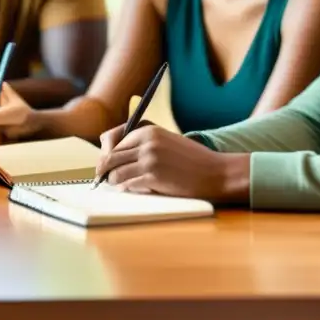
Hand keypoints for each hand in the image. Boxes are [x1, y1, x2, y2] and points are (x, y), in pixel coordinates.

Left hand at [95, 126, 248, 201]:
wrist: (216, 172)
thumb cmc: (190, 159)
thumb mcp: (164, 141)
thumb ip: (140, 143)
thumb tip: (108, 153)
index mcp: (147, 129)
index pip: (111, 138)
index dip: (105, 153)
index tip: (106, 164)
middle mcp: (146, 142)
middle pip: (108, 157)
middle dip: (104, 170)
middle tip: (103, 179)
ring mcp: (149, 160)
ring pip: (114, 174)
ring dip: (115, 182)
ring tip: (123, 184)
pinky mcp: (153, 177)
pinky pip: (127, 185)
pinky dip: (126, 189)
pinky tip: (134, 189)